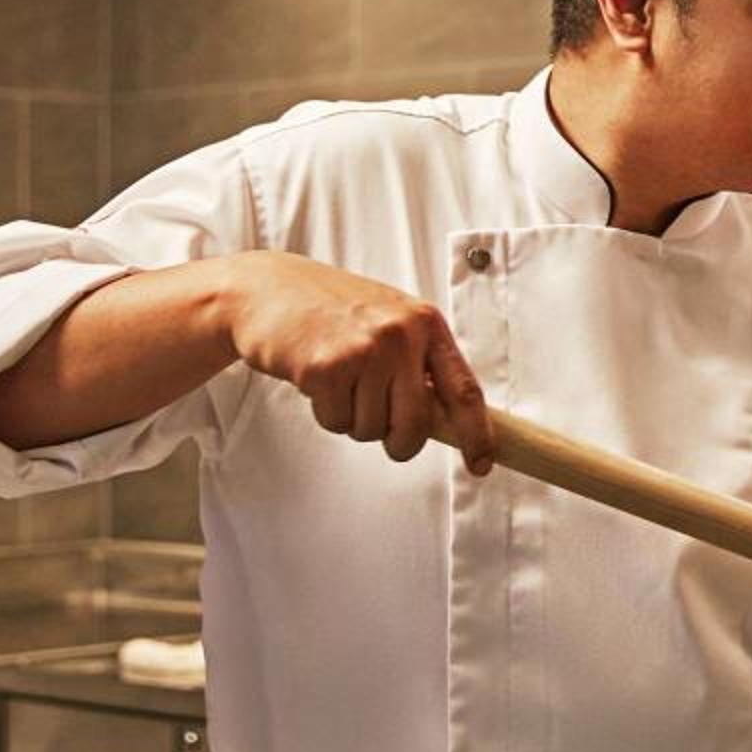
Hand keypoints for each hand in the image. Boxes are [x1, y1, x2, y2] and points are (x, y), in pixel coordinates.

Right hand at [220, 251, 493, 470]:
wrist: (269, 287)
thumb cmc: (333, 309)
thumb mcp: (391, 322)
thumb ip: (421, 364)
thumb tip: (452, 422)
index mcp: (425, 324)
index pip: (464, 390)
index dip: (476, 434)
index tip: (482, 464)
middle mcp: (400, 335)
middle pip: (415, 425)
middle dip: (398, 442)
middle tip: (383, 430)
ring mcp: (363, 350)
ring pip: (372, 429)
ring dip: (354, 419)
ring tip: (341, 380)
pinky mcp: (324, 367)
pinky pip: (336, 422)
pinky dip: (326, 412)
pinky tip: (318, 378)